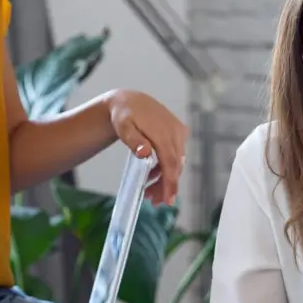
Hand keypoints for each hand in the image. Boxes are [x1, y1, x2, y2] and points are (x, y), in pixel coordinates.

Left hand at [107, 90, 187, 204]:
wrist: (130, 101)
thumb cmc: (124, 115)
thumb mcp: (123, 126)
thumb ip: (134, 140)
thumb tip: (145, 153)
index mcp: (163, 132)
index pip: (170, 162)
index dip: (171, 183)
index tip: (169, 200)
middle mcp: (175, 132)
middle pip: (175, 166)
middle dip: (166, 186)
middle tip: (154, 202)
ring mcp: (179, 132)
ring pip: (176, 163)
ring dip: (165, 179)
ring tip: (150, 193)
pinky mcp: (179, 133)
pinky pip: (175, 155)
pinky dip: (166, 168)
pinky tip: (154, 176)